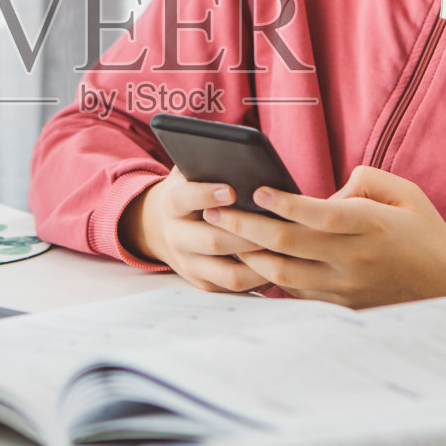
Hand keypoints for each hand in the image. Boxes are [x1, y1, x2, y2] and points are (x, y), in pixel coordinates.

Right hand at [120, 168, 273, 293]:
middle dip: (245, 234)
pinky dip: (259, 279)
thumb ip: (208, 164)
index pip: (185, 199)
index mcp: (171, 203)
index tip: (232, 190)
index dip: (207, 195)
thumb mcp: (189, 172)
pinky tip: (280, 265)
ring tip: (285, 250)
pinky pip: (234, 288)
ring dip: (258, 263)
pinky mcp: (203, 283)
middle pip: (211, 241)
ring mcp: (189, 265)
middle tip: (275, 225)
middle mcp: (176, 237)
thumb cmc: (190, 189)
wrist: (160, 226)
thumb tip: (244, 158)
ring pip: (228, 274)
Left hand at [207, 165, 445, 308]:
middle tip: (213, 211)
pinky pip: (294, 291)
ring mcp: (344, 286)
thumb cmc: (427, 234)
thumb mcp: (408, 194)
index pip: (322, 215)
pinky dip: (267, 274)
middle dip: (245, 226)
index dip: (287, 204)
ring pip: (283, 273)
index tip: (257, 190)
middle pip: (289, 244)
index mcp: (372, 226)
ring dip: (247, 252)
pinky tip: (246, 257)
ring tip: (220, 233)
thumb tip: (326, 191)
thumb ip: (366, 180)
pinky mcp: (339, 305)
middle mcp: (354, 258)